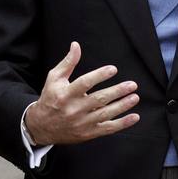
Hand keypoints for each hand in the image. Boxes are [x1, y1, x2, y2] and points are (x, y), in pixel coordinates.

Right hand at [24, 42, 139, 145]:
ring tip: (135, 97)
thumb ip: (68, 63)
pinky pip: (108, 129)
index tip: (113, 69)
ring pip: (106, 114)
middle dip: (117, 92)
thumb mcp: (54, 79)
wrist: (42, 127)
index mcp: (65, 94)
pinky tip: (135, 116)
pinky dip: (123, 124)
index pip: (84, 83)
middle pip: (99, 100)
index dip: (100, 75)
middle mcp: (74, 109)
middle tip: (132, 85)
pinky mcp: (88, 133)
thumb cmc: (50, 98)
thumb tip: (76, 45)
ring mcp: (82, 123)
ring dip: (122, 106)